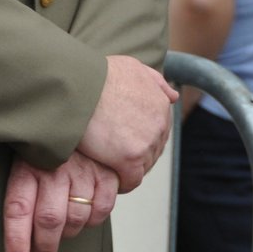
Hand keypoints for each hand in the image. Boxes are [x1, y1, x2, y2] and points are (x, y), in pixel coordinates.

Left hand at [3, 152, 119, 251]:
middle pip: (50, 219)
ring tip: (63, 233)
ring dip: (70, 233)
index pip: (18, 208)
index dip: (16, 239)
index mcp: (29, 165)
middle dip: (45, 246)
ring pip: (78, 217)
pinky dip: (95, 219)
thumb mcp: (26, 156)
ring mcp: (84, 169)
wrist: (78, 114)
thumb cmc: (49, 143)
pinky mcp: (108, 170)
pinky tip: (86, 216)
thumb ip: (23, 188)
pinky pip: (103, 207)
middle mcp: (56, 169)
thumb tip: (17, 231)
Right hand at [77, 55, 178, 192]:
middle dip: (137, 154)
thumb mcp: (133, 68)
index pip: (158, 130)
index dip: (141, 138)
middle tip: (116, 158)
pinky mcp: (130, 158)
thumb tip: (173, 96)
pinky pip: (132, 180)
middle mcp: (159, 123)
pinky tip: (111, 181)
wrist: (79, 86)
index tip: (125, 143)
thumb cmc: (99, 74)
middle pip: (153, 149)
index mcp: (161, 103)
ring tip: (111, 169)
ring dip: (130, 169)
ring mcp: (147, 142)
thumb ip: (155, 82)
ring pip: (144, 165)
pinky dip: (123, 183)